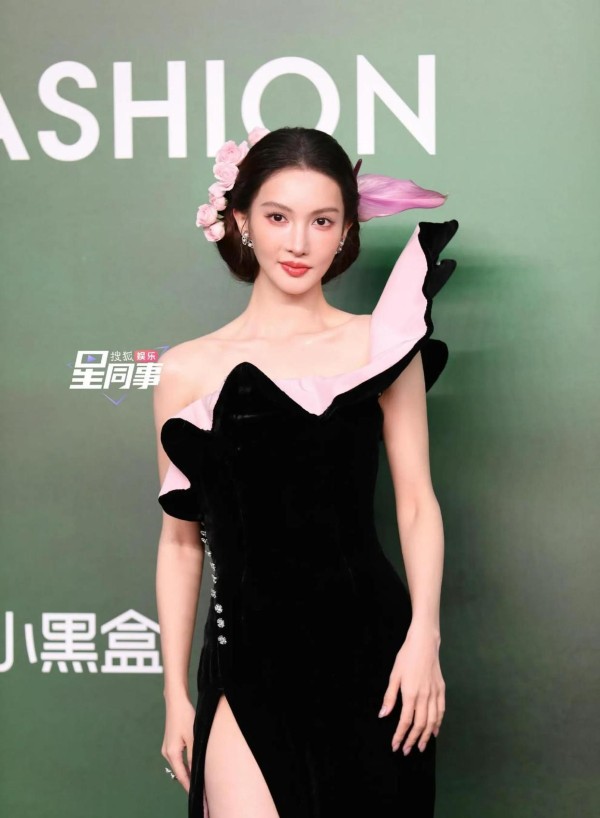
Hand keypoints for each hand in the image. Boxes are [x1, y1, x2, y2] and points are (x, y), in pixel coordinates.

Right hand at [161, 694, 196, 791]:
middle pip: (180, 773)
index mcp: (172, 753)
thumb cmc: (185, 717)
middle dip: (190, 782)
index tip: (199, 797)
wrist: (175, 701)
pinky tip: (193, 766)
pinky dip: (185, 765)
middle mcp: (167, 753)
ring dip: (188, 773)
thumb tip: (196, 771)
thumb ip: (193, 756)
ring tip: (200, 781)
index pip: (182, 776)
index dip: (190, 787)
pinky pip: (178, 759)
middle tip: (202, 792)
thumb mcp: (192, 737)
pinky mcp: (170, 743)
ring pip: (179, 766)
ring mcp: (167, 748)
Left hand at [378, 625, 444, 754]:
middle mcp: (425, 697)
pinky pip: (441, 712)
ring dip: (426, 736)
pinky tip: (434, 731)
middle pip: (420, 725)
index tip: (395, 746)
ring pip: (433, 721)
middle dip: (413, 740)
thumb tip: (383, 715)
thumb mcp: (394, 675)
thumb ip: (389, 697)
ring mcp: (435, 694)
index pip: (405, 721)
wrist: (424, 643)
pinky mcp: (442, 690)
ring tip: (421, 747)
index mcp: (411, 693)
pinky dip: (438, 724)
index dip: (400, 735)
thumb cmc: (406, 657)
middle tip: (406, 750)